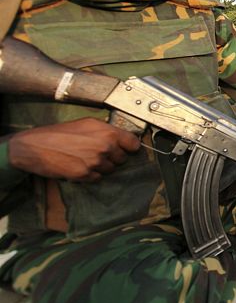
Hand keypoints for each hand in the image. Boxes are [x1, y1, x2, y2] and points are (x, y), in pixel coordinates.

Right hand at [8, 118, 139, 181]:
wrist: (34, 146)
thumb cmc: (59, 133)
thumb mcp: (86, 124)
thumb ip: (106, 131)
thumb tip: (122, 138)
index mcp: (108, 132)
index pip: (134, 144)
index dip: (130, 147)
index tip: (126, 149)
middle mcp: (105, 147)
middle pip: (122, 159)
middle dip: (113, 158)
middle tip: (97, 153)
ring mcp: (95, 162)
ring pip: (110, 170)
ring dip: (101, 167)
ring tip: (86, 159)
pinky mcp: (85, 174)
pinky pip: (97, 178)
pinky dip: (91, 175)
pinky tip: (79, 166)